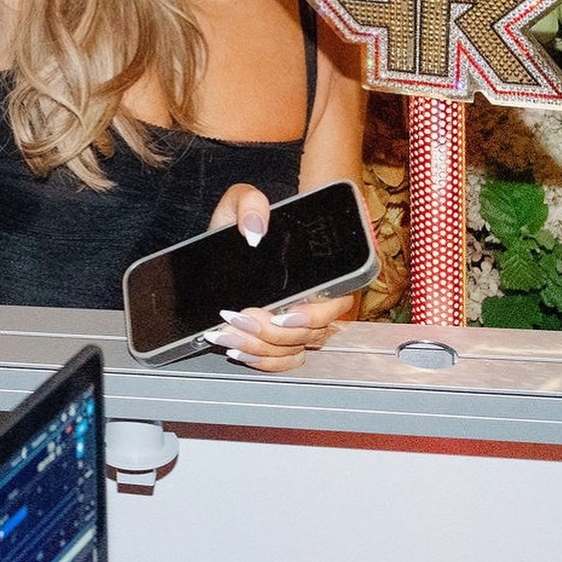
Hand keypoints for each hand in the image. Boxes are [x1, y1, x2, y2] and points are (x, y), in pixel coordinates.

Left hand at [203, 184, 354, 373]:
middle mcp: (316, 298)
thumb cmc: (246, 219)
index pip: (334, 302)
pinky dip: (264, 361)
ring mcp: (300, 321)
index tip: (281, 314)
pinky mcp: (284, 337)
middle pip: (310, 332)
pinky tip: (241, 352)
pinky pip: (285, 361)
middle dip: (273, 333)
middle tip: (239, 320)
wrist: (231, 237)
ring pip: (294, 349)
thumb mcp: (242, 200)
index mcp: (320, 268)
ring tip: (227, 335)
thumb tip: (254, 229)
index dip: (311, 315)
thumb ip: (250, 203)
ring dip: (260, 348)